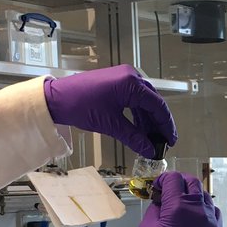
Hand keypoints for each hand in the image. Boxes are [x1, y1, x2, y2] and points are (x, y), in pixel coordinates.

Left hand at [43, 65, 176, 156]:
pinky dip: (137, 114)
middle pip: (153, 102)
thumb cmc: (80, 106)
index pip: (158, 106)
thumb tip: (149, 149)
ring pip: (143, 101)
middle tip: (162, 141)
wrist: (56, 98)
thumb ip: (134, 137)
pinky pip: (133, 99)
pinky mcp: (115, 82)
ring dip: (148, 120)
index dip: (166, 125)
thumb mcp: (110, 124)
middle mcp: (131, 76)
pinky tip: (139, 128)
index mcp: (132, 83)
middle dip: (158, 123)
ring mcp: (123, 78)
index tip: (170, 140)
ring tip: (150, 138)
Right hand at [137, 172, 221, 226]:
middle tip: (168, 190)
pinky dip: (203, 207)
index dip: (163, 179)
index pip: (173, 179)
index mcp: (178, 206)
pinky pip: (213, 210)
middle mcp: (198, 208)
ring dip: (192, 193)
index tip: (156, 188)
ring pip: (204, 195)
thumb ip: (155, 210)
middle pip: (192, 182)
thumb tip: (162, 201)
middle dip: (179, 182)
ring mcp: (211, 219)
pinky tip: (195, 214)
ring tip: (181, 203)